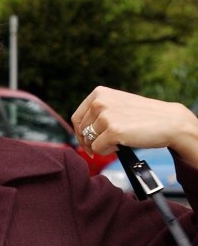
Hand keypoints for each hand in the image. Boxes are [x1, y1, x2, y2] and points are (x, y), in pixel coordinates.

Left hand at [72, 87, 197, 165]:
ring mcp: (105, 116)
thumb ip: (99, 112)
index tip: (88, 141)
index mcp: (99, 93)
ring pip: (90, 141)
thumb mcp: (117, 106)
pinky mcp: (112, 131)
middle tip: (104, 146)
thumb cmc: (143, 116)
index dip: (80, 133)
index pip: (76, 118)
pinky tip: (121, 145)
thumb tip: (80, 131)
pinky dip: (108, 152)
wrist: (168, 121)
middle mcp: (100, 102)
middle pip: (81, 131)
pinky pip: (98, 150)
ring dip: (101, 146)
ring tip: (118, 141)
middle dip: (89, 143)